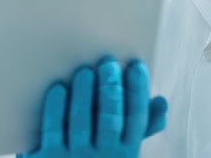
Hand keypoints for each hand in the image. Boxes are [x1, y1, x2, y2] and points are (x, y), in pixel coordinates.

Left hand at [20, 57, 166, 157]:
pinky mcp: (49, 157)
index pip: (137, 117)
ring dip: (83, 94)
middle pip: (110, 118)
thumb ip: (141, 127)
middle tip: (107, 62)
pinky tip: (58, 88)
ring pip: (81, 121)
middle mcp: (105, 157)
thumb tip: (161, 101)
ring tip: (84, 71)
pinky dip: (56, 108)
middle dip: (111, 87)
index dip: (138, 90)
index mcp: (127, 153)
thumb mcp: (123, 150)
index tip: (135, 65)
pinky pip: (53, 129)